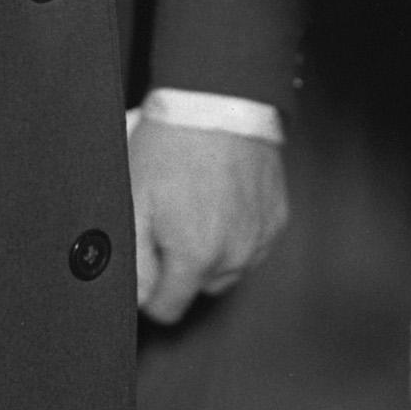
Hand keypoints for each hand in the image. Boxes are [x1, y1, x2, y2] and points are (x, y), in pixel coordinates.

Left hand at [132, 122, 288, 322]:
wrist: (220, 101)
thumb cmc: (171, 146)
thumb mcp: (134, 200)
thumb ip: (134, 260)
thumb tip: (137, 299)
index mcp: (195, 257)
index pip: (168, 308)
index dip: (149, 289)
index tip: (145, 259)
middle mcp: (234, 256)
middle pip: (198, 288)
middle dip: (181, 266)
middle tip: (169, 221)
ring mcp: (260, 239)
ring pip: (228, 269)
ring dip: (211, 251)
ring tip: (197, 206)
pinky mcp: (277, 219)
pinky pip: (252, 245)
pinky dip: (237, 232)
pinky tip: (222, 199)